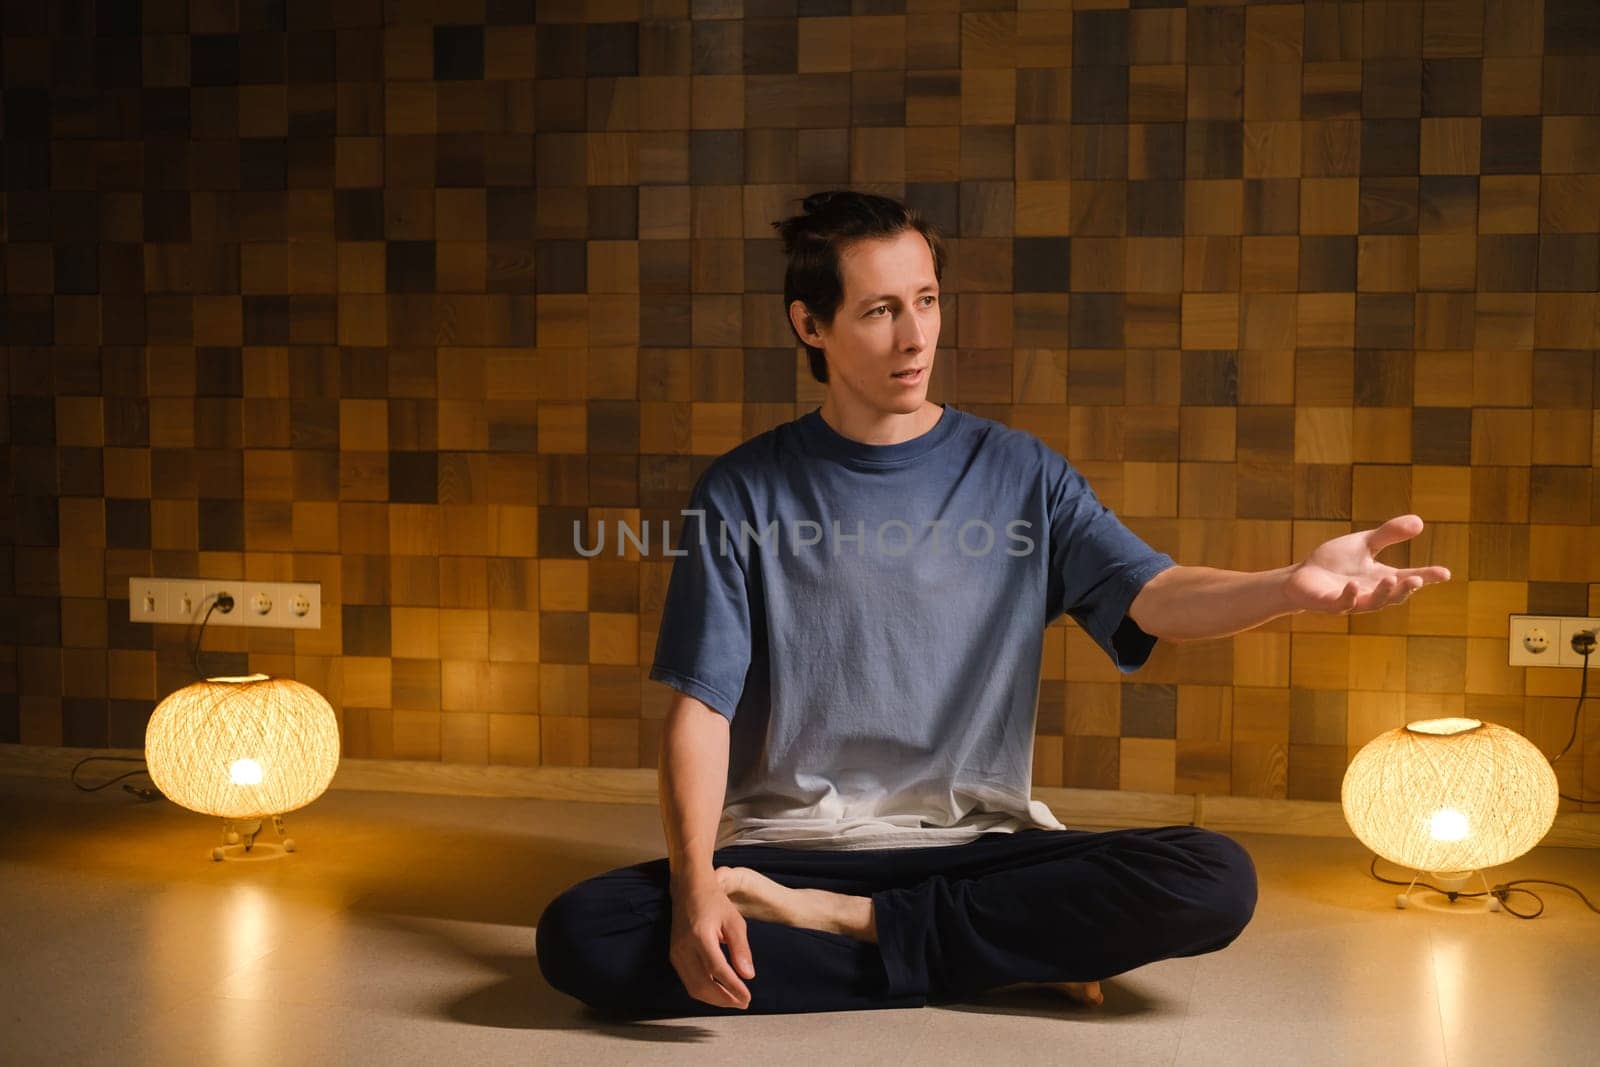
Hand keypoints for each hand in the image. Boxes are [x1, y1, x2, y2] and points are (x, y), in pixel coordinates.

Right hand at [668, 874, 756, 1009]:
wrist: (688, 889)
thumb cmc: (714, 902)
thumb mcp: (734, 921)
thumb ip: (741, 949)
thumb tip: (748, 976)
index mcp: (701, 936)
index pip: (718, 971)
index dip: (733, 988)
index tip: (747, 997)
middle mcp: (684, 947)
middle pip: (703, 985)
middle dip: (724, 999)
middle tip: (743, 1003)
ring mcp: (676, 953)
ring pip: (694, 988)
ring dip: (714, 999)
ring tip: (733, 1001)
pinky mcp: (674, 956)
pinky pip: (688, 981)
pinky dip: (704, 991)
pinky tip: (718, 991)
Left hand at [1285, 514, 1451, 614]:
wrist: (1301, 576)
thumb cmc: (1335, 561)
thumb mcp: (1364, 544)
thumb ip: (1389, 534)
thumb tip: (1420, 521)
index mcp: (1381, 578)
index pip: (1409, 578)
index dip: (1428, 577)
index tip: (1446, 573)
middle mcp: (1371, 593)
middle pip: (1394, 596)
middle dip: (1406, 588)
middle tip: (1417, 579)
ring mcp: (1351, 601)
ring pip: (1373, 603)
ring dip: (1384, 593)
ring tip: (1392, 579)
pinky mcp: (1329, 604)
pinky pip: (1342, 604)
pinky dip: (1350, 595)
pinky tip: (1354, 584)